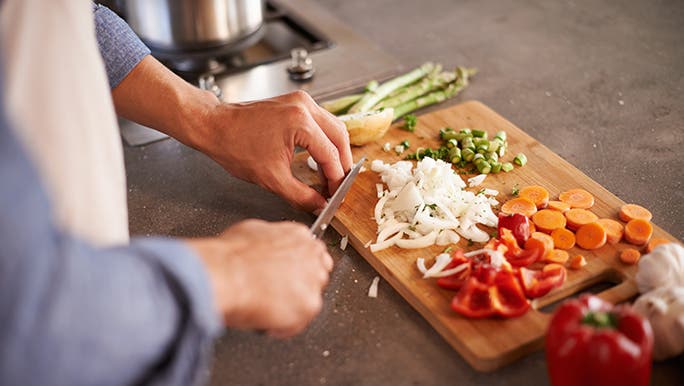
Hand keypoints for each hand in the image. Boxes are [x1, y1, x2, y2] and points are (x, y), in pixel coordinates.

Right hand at [188, 219, 332, 337]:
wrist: (226, 275)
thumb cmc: (230, 256)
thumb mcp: (250, 232)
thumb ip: (269, 240)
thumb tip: (264, 247)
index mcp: (298, 235)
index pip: (312, 253)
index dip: (298, 268)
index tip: (288, 276)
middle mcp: (311, 256)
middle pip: (317, 275)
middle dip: (299, 287)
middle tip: (276, 294)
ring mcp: (313, 281)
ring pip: (309, 300)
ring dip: (291, 307)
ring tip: (266, 308)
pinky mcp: (309, 305)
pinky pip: (298, 323)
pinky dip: (282, 327)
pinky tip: (265, 319)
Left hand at [196, 90, 352, 212]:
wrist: (215, 127)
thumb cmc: (235, 146)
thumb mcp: (272, 178)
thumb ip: (301, 195)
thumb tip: (319, 205)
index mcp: (301, 122)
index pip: (331, 155)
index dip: (336, 179)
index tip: (335, 195)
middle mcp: (304, 106)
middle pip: (340, 137)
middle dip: (342, 163)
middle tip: (338, 185)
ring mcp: (301, 101)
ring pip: (333, 127)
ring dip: (335, 151)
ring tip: (330, 174)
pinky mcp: (296, 102)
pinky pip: (321, 122)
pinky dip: (325, 140)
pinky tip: (320, 157)